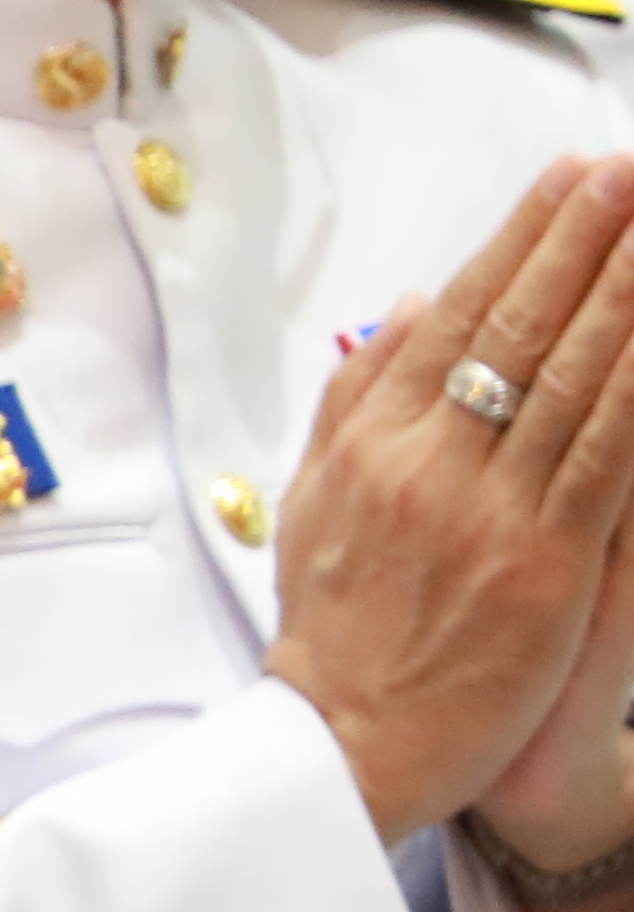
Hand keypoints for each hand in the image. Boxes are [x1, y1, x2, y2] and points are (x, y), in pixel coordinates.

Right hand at [272, 156, 633, 844]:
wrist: (342, 742)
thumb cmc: (333, 634)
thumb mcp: (310, 505)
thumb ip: (352, 402)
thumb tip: (402, 310)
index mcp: (372, 443)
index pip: (457, 318)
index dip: (520, 242)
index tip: (568, 180)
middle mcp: (428, 463)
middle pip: (520, 329)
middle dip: (582, 240)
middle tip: (628, 169)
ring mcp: (489, 511)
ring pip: (574, 378)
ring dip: (625, 292)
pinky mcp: (546, 563)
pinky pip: (609, 458)